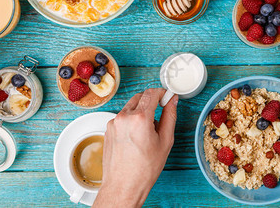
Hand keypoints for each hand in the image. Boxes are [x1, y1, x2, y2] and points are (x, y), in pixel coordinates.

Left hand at [94, 89, 177, 207]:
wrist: (123, 186)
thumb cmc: (144, 169)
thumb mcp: (165, 141)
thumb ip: (170, 116)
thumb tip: (172, 101)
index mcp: (140, 118)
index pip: (152, 93)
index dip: (162, 93)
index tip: (167, 97)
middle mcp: (124, 117)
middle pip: (140, 96)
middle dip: (151, 101)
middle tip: (160, 113)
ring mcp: (113, 122)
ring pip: (130, 107)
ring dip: (140, 111)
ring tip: (147, 131)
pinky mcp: (108, 129)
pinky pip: (122, 117)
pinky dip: (131, 120)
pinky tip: (136, 137)